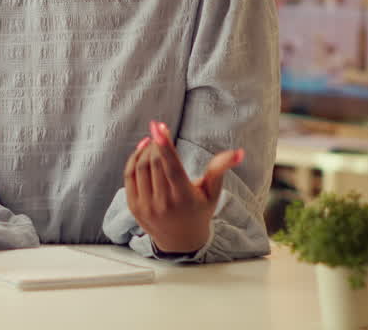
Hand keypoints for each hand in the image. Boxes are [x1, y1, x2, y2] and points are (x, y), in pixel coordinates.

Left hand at [124, 121, 244, 254]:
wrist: (180, 241)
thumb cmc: (199, 211)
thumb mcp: (212, 192)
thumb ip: (220, 169)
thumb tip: (238, 152)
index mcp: (184, 198)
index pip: (171, 167)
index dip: (164, 145)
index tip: (159, 126)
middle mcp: (163, 204)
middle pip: (154, 163)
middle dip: (156, 143)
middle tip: (160, 132)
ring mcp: (146, 206)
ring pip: (140, 167)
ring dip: (145, 150)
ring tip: (152, 141)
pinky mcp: (134, 206)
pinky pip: (129, 176)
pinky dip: (133, 159)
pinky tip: (142, 151)